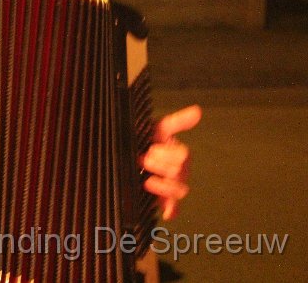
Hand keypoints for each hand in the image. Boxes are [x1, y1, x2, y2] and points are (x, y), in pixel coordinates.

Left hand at [142, 104, 202, 219]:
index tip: (151, 149)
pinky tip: (167, 213)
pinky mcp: (163, 198)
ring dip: (163, 186)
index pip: (183, 157)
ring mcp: (171, 185)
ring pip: (179, 191)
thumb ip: (178, 121)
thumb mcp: (158, 128)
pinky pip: (173, 208)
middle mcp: (178, 170)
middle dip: (159, 165)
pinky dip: (172, 210)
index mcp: (179, 154)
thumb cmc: (145, 139)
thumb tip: (197, 111)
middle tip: (144, 159)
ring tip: (147, 180)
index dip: (166, 154)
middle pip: (179, 172)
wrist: (128, 150)